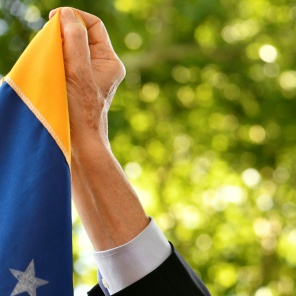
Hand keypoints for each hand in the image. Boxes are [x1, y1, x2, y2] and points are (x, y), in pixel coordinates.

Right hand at [51, 7, 124, 147]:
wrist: (80, 142)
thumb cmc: (81, 111)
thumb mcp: (78, 71)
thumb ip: (74, 41)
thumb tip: (68, 15)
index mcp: (110, 61)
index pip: (93, 25)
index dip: (73, 17)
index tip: (53, 20)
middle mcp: (102, 66)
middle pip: (80, 34)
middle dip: (62, 34)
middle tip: (49, 44)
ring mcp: (89, 75)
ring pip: (70, 48)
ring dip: (56, 48)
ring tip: (51, 61)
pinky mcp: (77, 83)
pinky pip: (64, 62)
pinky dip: (54, 60)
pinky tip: (49, 70)